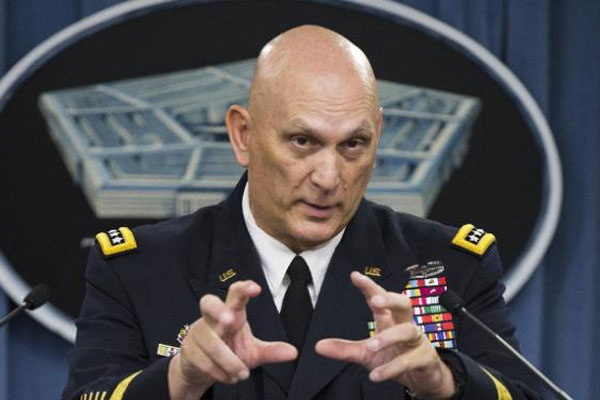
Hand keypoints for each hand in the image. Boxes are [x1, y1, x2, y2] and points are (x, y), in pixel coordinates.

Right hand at [168, 280, 296, 398]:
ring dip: (228, 361)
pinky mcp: (188, 350)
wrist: (200, 369)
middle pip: (208, 303)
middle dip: (218, 310)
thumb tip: (294, 352)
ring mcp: (197, 333)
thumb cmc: (229, 352)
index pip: (235, 294)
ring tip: (242, 374)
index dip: (244, 289)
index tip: (256, 288)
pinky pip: (203, 360)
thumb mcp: (253, 352)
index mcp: (231, 313)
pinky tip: (229, 377)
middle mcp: (212, 319)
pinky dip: (219, 372)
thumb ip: (271, 351)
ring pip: (211, 342)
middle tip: (229, 319)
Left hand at [315, 272, 455, 399]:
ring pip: (407, 331)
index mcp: (390, 319)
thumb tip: (318, 346)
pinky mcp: (425, 359)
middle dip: (390, 299)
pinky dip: (391, 368)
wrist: (423, 378)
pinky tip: (375, 375)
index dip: (369, 286)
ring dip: (388, 338)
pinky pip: (409, 361)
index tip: (355, 276)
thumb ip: (344, 349)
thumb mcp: (366, 354)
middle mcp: (405, 325)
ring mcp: (417, 341)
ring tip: (370, 346)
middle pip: (403, 303)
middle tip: (375, 301)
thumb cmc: (394, 357)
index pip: (379, 298)